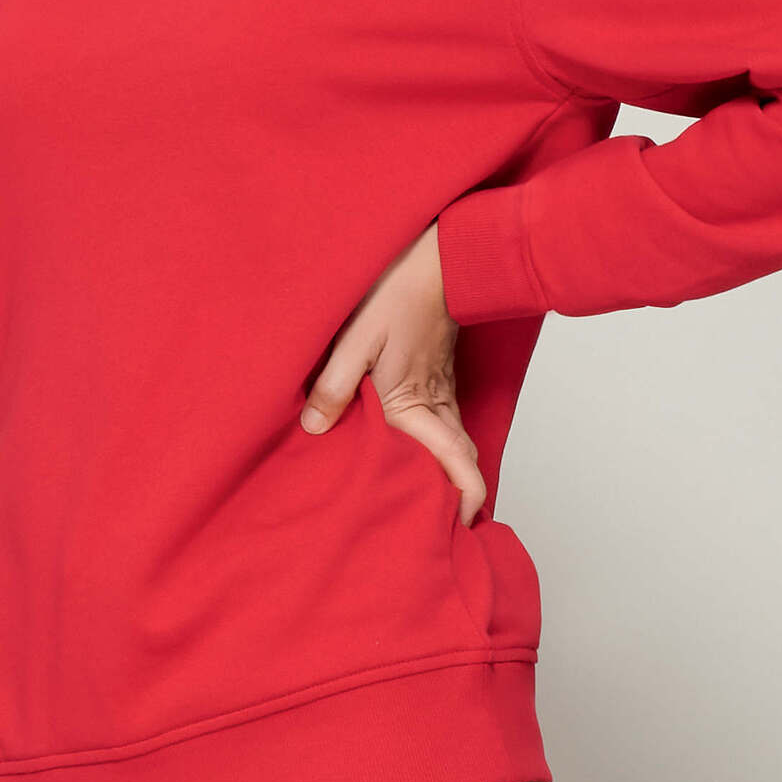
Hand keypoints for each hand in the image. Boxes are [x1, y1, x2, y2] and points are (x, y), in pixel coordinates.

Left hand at [300, 220, 487, 525]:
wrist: (437, 256)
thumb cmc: (398, 292)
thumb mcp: (355, 338)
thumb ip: (334, 386)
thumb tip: (316, 431)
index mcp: (416, 403)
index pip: (456, 463)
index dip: (465, 499)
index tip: (459, 526)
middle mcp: (436, 402)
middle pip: (458, 461)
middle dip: (456, 495)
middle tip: (439, 523)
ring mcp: (442, 387)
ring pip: (453, 441)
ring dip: (446, 470)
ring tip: (424, 494)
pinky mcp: (439, 373)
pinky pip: (445, 420)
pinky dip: (439, 444)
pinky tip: (415, 445)